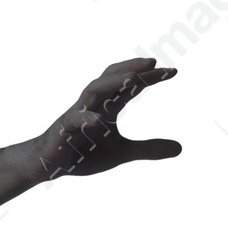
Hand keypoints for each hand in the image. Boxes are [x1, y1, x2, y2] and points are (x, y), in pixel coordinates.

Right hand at [31, 57, 181, 180]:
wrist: (48, 164)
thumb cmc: (82, 154)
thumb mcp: (121, 153)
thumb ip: (148, 149)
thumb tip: (179, 148)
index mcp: (108, 106)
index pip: (130, 86)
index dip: (150, 77)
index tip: (173, 72)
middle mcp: (93, 104)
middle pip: (112, 77)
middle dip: (130, 68)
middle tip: (153, 63)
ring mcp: (77, 114)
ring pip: (93, 90)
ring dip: (112, 83)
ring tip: (132, 79)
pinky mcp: (62, 130)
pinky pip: (74, 121)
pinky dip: (86, 119)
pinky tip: (99, 122)